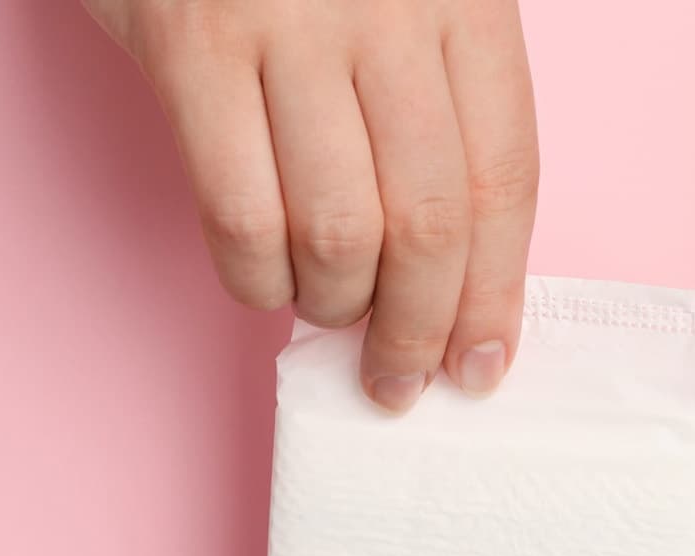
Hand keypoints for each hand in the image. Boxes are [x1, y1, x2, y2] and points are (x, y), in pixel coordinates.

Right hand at [84, 0, 537, 412]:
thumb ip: (436, 95)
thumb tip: (448, 262)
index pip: (505, 176)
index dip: (498, 290)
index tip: (483, 361)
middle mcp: (386, 12)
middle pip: (430, 221)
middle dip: (421, 327)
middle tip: (402, 380)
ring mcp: (285, 28)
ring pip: (337, 232)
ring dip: (337, 307)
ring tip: (329, 315)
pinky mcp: (189, 48)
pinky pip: (239, 213)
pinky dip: (256, 278)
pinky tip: (265, 279)